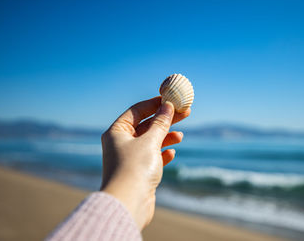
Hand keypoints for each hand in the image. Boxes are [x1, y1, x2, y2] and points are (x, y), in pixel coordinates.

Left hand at [100, 96, 189, 229]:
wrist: (128, 204)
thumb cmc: (135, 169)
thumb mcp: (150, 141)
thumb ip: (160, 123)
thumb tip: (168, 106)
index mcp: (117, 132)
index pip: (137, 111)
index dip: (155, 104)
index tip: (172, 99)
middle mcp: (121, 143)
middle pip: (146, 125)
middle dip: (165, 120)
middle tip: (185, 113)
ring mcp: (130, 159)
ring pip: (151, 142)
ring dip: (166, 137)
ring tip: (181, 136)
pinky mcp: (138, 172)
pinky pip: (152, 158)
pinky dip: (162, 154)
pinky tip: (172, 153)